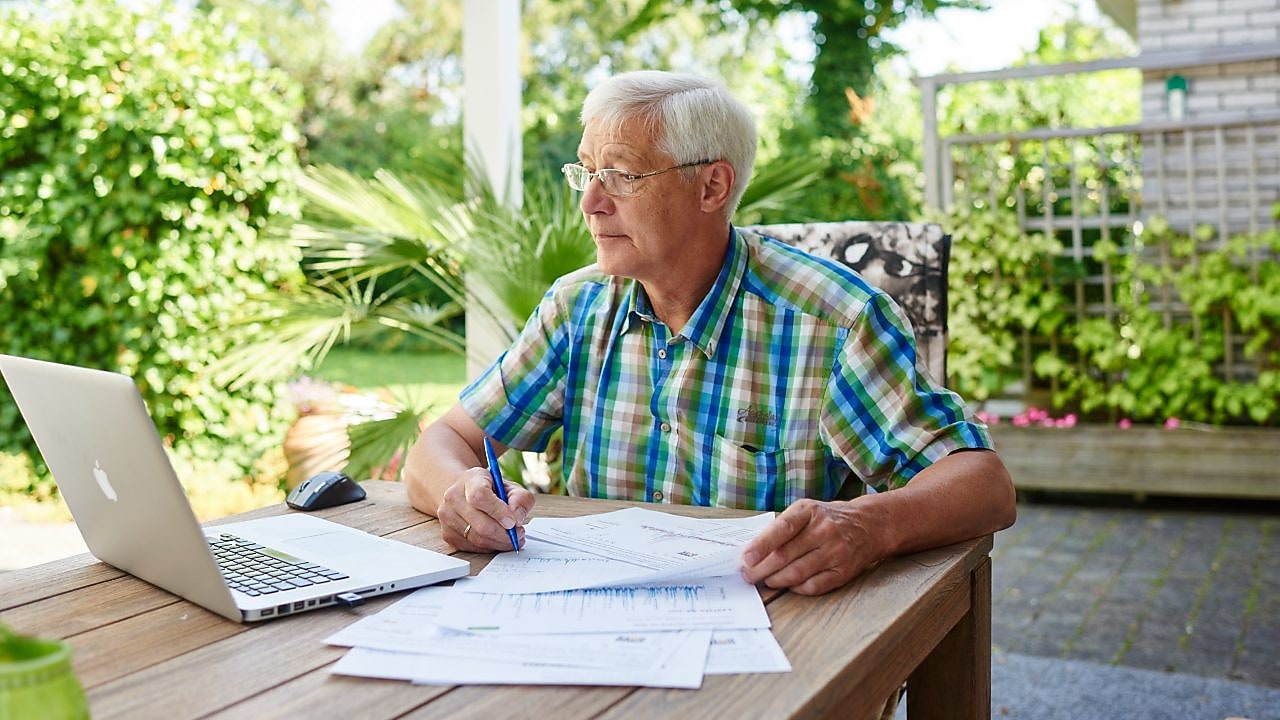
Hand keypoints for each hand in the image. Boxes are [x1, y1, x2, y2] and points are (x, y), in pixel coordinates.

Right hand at [436, 466, 534, 551]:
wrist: (463, 492)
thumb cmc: (489, 489)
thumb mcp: (509, 486)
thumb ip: (520, 499)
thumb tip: (517, 517)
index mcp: (470, 480)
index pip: (480, 496)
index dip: (499, 512)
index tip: (513, 522)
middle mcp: (453, 497)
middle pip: (481, 524)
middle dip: (505, 535)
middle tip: (519, 534)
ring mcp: (447, 517)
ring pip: (478, 539)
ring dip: (499, 543)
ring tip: (511, 538)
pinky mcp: (448, 534)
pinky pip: (473, 548)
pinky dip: (489, 547)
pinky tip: (497, 540)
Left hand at [739, 499, 881, 595]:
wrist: (869, 525)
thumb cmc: (829, 518)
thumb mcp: (807, 511)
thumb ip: (782, 528)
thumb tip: (753, 552)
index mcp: (809, 511)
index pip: (782, 528)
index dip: (761, 545)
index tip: (745, 559)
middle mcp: (823, 530)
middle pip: (785, 555)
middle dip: (761, 569)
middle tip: (748, 576)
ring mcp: (835, 551)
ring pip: (797, 573)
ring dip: (776, 580)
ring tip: (766, 580)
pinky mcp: (843, 571)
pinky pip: (814, 586)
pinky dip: (796, 588)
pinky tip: (789, 584)